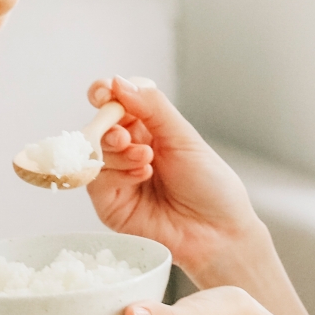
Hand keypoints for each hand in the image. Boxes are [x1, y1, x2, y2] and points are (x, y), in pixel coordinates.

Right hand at [86, 76, 267, 281]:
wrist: (219, 232)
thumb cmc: (211, 186)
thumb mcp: (184, 138)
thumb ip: (152, 107)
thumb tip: (119, 82)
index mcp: (149, 130)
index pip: (117, 103)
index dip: (106, 94)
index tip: (105, 91)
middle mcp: (129, 151)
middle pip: (100, 127)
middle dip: (108, 126)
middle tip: (125, 135)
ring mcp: (118, 178)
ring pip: (96, 153)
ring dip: (117, 152)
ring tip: (145, 159)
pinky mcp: (111, 205)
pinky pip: (97, 182)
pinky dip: (117, 174)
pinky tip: (142, 175)